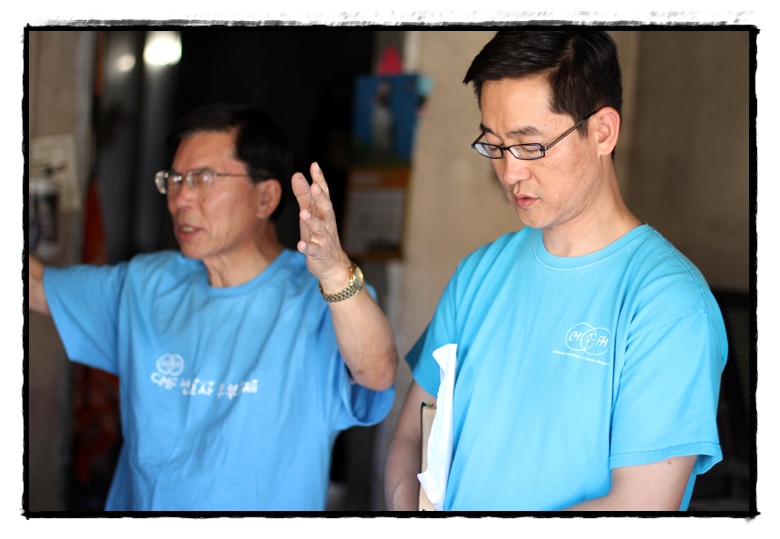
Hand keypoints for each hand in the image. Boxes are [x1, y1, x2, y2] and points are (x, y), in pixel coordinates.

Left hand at [291, 162, 350, 289]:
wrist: (332, 265)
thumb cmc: (320, 235)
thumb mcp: (310, 214)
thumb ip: (303, 195)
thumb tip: (297, 174)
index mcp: (324, 212)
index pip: (323, 193)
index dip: (320, 180)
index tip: (315, 166)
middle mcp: (326, 224)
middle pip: (325, 208)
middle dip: (320, 198)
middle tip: (314, 186)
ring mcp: (323, 239)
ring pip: (319, 229)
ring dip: (312, 221)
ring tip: (303, 213)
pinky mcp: (318, 254)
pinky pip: (313, 250)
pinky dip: (307, 247)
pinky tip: (300, 244)